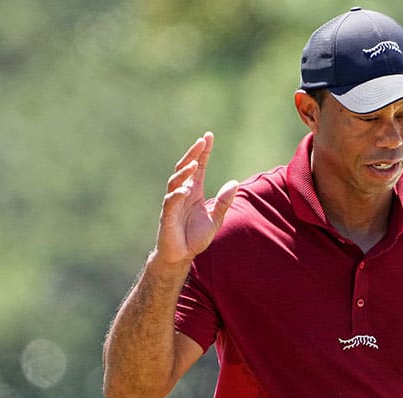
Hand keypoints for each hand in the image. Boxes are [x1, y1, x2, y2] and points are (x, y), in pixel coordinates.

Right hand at [155, 132, 238, 265]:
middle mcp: (183, 194)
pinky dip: (177, 195)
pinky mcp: (167, 216)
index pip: (200, 168)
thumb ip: (224, 202)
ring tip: (195, 164)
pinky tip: (185, 190)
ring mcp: (173, 203)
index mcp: (194, 192)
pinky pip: (170, 202)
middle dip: (193, 154)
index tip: (208, 137)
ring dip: (184, 172)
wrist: (181, 256)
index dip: (203, 153)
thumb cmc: (195, 237)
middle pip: (185, 169)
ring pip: (175, 181)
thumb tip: (235, 183)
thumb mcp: (215, 219)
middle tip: (202, 141)